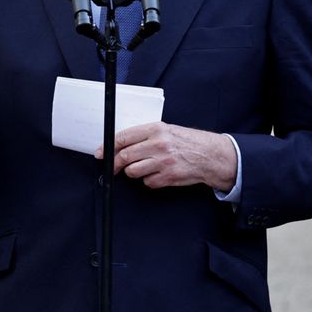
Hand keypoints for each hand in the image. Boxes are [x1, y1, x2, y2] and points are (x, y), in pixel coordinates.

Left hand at [98, 123, 236, 191]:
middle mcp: (159, 144)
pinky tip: (159, 173)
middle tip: (114, 167)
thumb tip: (118, 145)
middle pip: (125, 156)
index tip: (100, 153)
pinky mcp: (169, 176)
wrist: (211, 155)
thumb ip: (143, 136)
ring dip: (134, 172)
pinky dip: (149, 180)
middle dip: (115, 164)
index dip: (108, 147)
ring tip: (145, 167)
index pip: (123, 137)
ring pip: (133, 171)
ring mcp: (164, 161)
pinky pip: (148, 182)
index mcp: (156, 129)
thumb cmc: (186, 142)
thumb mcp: (165, 131)